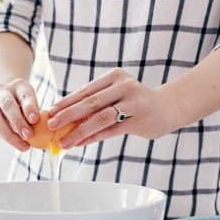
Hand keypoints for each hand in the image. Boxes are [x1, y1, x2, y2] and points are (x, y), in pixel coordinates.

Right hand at [0, 78, 40, 151]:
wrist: (7, 105)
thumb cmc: (27, 108)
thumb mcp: (34, 107)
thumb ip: (36, 117)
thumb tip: (44, 133)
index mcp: (19, 86)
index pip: (24, 94)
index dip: (29, 107)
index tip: (35, 120)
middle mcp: (2, 92)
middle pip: (7, 105)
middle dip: (18, 121)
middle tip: (29, 135)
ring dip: (8, 133)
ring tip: (23, 145)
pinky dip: (4, 137)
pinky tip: (16, 143)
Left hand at [47, 67, 176, 148]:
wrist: (168, 107)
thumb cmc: (134, 102)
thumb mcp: (115, 95)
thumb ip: (93, 103)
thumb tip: (62, 117)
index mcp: (115, 77)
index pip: (86, 90)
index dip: (66, 102)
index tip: (51, 112)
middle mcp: (125, 86)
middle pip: (91, 103)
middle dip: (68, 115)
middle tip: (51, 125)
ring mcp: (134, 103)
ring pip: (100, 118)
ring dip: (79, 131)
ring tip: (64, 141)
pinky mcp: (139, 120)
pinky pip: (111, 130)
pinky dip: (93, 137)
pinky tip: (80, 143)